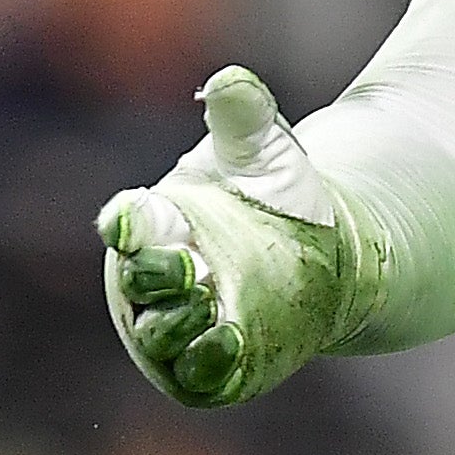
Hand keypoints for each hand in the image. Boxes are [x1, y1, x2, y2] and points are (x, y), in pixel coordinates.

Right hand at [97, 66, 363, 407]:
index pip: (130, 223)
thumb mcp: (265, 151)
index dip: (128, 222)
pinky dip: (209, 361)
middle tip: (190, 261)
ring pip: (161, 334)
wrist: (326, 248)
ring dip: (177, 322)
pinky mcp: (213, 364)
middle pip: (140, 282)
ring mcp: (181, 325)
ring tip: (208, 298)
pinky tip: (231, 340)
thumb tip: (230, 80)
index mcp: (160, 223)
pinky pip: (199, 373)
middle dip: (157, 274)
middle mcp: (160, 278)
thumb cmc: (276, 194)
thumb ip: (245, 118)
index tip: (134, 215)